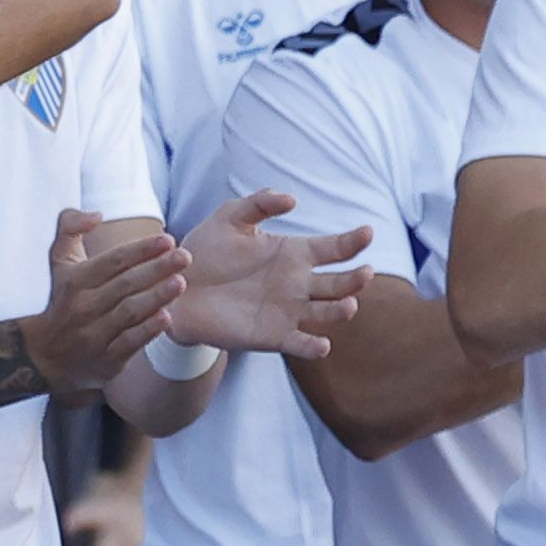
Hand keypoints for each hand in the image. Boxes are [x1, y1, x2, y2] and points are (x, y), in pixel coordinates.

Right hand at [29, 204, 188, 393]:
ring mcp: (95, 335)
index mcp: (75, 281)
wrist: (45, 355)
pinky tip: (167, 317)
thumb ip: (70, 228)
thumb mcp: (59, 262)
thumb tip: (97, 214)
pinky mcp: (106, 360)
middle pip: (125, 284)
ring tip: (180, 282)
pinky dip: (148, 331)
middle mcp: (84, 307)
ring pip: (129, 312)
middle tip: (184, 257)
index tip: (167, 240)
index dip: (141, 249)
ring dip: (156, 297)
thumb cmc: (62, 300)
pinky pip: (129, 343)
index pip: (113, 261)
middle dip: (157, 269)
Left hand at [168, 189, 369, 356]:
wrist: (177, 287)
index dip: (352, 242)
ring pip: (326, 313)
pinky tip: (322, 345)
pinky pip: (299, 343)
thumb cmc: (206, 250)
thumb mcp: (230, 217)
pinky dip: (312, 346)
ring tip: (349, 305)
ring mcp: (288, 311)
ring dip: (341, 311)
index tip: (368, 233)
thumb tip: (292, 198)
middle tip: (366, 273)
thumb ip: (259, 203)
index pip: (333, 249)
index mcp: (293, 254)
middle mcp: (297, 284)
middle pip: (338, 284)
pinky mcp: (272, 336)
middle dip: (355, 280)